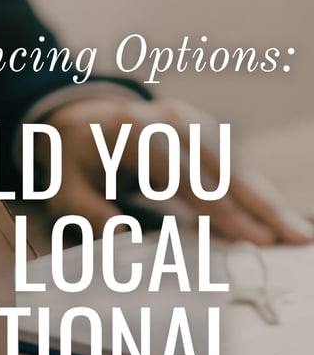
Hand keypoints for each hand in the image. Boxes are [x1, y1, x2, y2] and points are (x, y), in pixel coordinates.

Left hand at [39, 95, 312, 244]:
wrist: (79, 116)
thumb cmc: (74, 159)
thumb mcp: (64, 188)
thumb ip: (88, 211)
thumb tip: (120, 235)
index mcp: (136, 133)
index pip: (185, 176)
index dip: (219, 208)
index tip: (248, 238)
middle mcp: (170, 121)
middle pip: (223, 166)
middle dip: (262, 205)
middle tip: (295, 237)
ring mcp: (191, 122)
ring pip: (238, 164)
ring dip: (270, 199)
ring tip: (300, 233)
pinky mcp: (203, 130)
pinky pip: (235, 163)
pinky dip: (259, 190)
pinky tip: (281, 215)